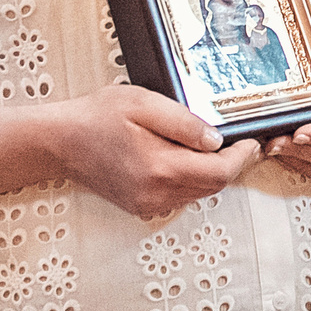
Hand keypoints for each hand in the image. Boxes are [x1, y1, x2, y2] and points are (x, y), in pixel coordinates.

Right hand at [58, 84, 261, 217]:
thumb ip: (184, 122)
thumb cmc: (96, 117)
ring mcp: (147, 204)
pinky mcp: (141, 206)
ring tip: (213, 146)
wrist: (58, 142)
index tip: (253, 142)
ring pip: (198, 193)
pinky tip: (185, 158)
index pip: (219, 173)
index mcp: (159, 168)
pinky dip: (192, 180)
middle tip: (242, 142)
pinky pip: (180, 196)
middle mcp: (155, 194)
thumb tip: (216, 139)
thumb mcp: (142, 104)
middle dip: (232, 165)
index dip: (243, 158)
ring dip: (212, 173)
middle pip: (213, 186)